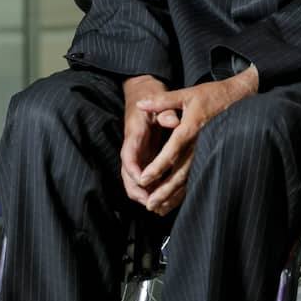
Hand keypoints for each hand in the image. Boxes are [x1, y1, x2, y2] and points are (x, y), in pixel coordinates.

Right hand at [118, 74, 170, 196]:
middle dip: (137, 192)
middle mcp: (132, 148)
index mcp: (134, 134)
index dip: (133, 171)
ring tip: (159, 208)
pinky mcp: (144, 158)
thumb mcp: (160, 99)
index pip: (128, 156)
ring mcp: (137, 154)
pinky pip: (143, 179)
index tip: (142, 182)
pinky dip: (150, 191)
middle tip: (151, 205)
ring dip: (143, 195)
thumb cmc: (152, 95)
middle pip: (127, 175)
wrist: (144, 92)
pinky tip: (164, 202)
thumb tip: (173, 121)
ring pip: (134, 181)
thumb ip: (166, 112)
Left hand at [120, 67, 258, 216]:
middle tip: (149, 204)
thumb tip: (140, 104)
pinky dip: (185, 191)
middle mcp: (200, 144)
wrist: (240, 99)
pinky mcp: (211, 156)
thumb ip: (162, 101)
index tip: (144, 179)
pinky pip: (197, 176)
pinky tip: (173, 201)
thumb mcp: (187, 94)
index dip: (158, 166)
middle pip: (181, 172)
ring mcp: (207, 152)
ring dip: (174, 195)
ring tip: (158, 208)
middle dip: (164, 190)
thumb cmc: (212, 95)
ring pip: (189, 178)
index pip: (173, 150)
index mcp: (192, 128)